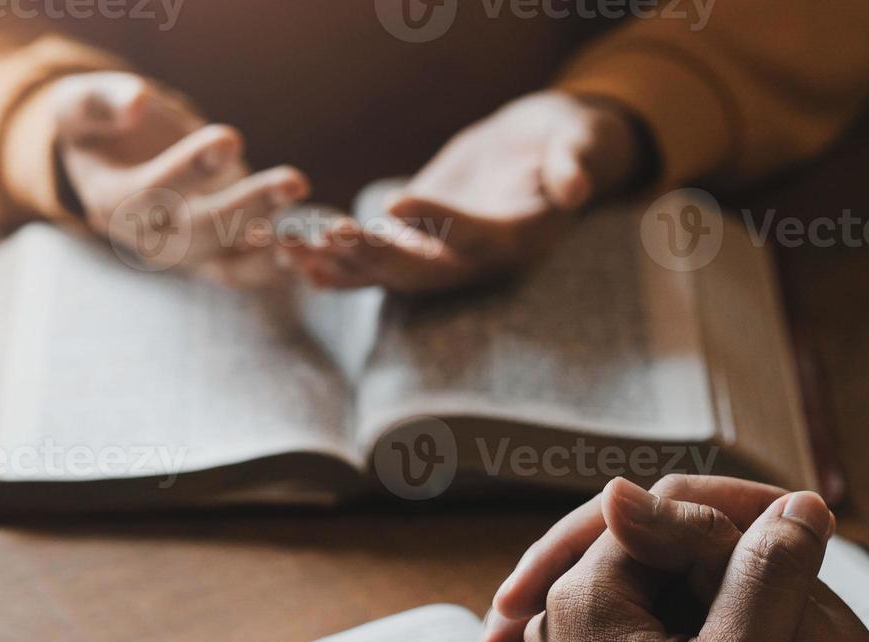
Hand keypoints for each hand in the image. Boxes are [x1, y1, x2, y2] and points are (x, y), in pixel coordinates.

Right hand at [48, 72, 308, 285]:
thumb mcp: (82, 103)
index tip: (231, 138)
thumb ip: (103, 102)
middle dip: (247, 207)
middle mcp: (146, 240)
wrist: (112, 159)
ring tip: (314, 229)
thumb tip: (136, 102)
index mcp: (110, 204)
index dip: (190, 168)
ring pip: (227, 261)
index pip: (152, 192)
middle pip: (198, 232)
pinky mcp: (212, 255)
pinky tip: (314, 247)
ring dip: (273, 249)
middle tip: (295, 181)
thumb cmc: (97, 125)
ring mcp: (182, 254)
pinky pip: (245, 271)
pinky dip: (278, 266)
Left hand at [281, 92, 644, 292]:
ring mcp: (442, 258)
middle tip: (330, 233)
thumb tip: (575, 188)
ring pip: (385, 272)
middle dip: (373, 255)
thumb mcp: (580, 145)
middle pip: (421, 270)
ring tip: (289, 248)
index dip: (439, 223)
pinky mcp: (416, 245)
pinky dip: (331, 262)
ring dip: (337, 262)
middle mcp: (475, 261)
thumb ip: (575, 166)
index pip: (477, 238)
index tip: (397, 202)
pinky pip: (370, 262)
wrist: (549, 152)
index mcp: (518, 238)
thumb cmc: (569, 142)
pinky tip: (289, 255)